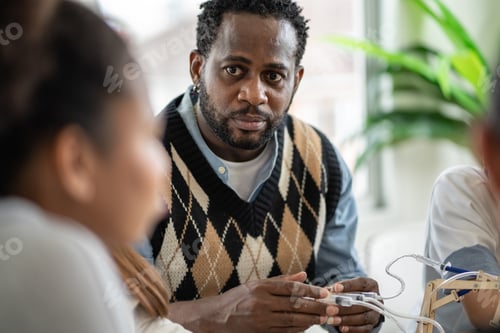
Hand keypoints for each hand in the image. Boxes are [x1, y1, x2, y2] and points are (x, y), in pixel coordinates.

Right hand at [168, 272, 337, 332]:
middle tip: (333, 308)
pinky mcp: (262, 332)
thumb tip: (304, 274)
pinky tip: (310, 327)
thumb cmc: (237, 298)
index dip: (310, 290)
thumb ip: (282, 280)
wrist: (215, 319)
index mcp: (262, 287)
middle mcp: (262, 303)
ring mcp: (262, 320)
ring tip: (327, 318)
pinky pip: (285, 331)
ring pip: (293, 320)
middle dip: (317, 307)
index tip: (325, 292)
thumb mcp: (257, 284)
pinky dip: (299, 330)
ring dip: (312, 320)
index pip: (291, 288)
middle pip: (295, 305)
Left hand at [326, 277, 380, 332]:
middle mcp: (376, 299)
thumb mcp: (345, 288)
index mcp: (371, 285)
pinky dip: (351, 329)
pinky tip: (341, 328)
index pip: (361, 283)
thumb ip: (336, 289)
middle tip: (330, 308)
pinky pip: (363, 329)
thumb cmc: (350, 294)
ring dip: (346, 319)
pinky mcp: (371, 325)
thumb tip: (325, 292)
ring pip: (362, 317)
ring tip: (332, 320)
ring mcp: (374, 313)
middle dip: (344, 306)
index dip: (348, 285)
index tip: (336, 288)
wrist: (358, 305)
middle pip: (361, 303)